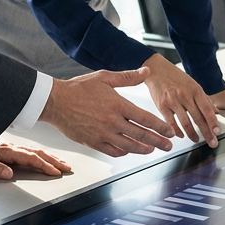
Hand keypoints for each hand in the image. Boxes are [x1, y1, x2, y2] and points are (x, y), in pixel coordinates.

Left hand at [0, 138, 71, 179]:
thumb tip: (9, 173)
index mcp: (4, 151)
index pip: (29, 159)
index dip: (44, 165)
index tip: (55, 171)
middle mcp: (9, 149)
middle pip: (37, 153)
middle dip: (53, 160)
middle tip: (67, 167)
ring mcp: (9, 149)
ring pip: (34, 151)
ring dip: (49, 157)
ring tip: (61, 163)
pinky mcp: (7, 150)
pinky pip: (28, 152)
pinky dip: (40, 155)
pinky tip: (44, 158)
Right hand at [38, 66, 177, 157]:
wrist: (54, 101)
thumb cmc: (78, 88)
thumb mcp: (104, 77)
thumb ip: (127, 77)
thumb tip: (146, 72)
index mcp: (117, 104)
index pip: (146, 118)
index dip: (161, 126)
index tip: (170, 131)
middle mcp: (112, 121)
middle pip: (141, 135)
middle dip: (158, 141)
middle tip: (169, 146)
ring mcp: (102, 134)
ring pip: (129, 146)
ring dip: (143, 149)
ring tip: (152, 150)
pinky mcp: (93, 142)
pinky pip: (112, 151)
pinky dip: (123, 152)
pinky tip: (129, 150)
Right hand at [142, 54, 221, 147]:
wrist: (156, 69)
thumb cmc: (175, 77)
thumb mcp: (193, 84)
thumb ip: (204, 99)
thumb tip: (215, 112)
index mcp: (195, 89)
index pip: (207, 109)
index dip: (213, 122)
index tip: (217, 132)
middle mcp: (185, 95)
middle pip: (198, 118)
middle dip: (207, 133)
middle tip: (212, 142)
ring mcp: (173, 101)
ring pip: (185, 123)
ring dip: (192, 134)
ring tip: (196, 140)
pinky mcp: (162, 106)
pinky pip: (171, 123)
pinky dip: (177, 131)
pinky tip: (181, 135)